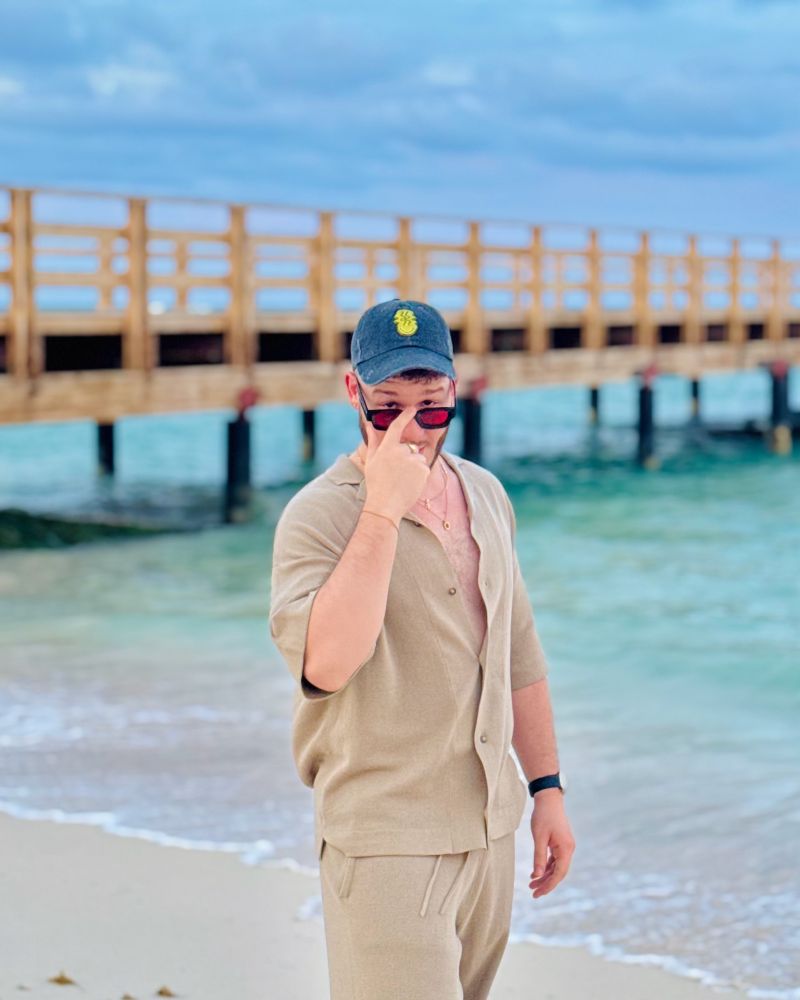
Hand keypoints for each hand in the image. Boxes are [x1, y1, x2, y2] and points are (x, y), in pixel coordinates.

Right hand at [361, 406, 430, 522]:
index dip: (406, 416)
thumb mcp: (372, 461)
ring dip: (414, 467)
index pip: (397, 427)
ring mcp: (413, 460)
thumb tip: (369, 426)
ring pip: (418, 459)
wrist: (385, 504)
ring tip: (402, 480)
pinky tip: (410, 484)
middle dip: (406, 457)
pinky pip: (424, 468)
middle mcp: (401, 451)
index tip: (413, 409)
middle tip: (396, 473)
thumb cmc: (376, 483)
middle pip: (409, 448)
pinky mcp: (424, 470)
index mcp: (387, 447)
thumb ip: (373, 441)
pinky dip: (419, 475)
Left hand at [528, 791, 574, 898]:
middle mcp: (568, 849)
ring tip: (532, 884)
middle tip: (533, 892)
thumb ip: (539, 857)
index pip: (559, 873)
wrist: (548, 799)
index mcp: (566, 849)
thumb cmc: (543, 816)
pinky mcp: (561, 843)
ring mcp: (565, 846)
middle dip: (546, 883)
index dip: (548, 885)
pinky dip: (546, 867)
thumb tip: (537, 876)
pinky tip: (536, 873)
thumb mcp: (539, 837)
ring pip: (556, 867)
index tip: (537, 893)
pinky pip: (554, 860)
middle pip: (558, 872)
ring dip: (545, 876)